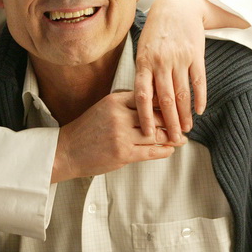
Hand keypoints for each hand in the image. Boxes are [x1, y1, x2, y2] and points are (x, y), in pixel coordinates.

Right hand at [52, 91, 177, 181]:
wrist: (66, 151)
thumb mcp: (104, 108)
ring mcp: (122, 135)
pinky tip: (170, 150)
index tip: (176, 106)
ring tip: (182, 138)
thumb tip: (152, 104)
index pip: (148, 98)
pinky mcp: (123, 153)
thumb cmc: (87, 130)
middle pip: (157, 115)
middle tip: (185, 124)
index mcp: (115, 100)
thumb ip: (126, 105)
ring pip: (157, 134)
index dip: (165, 103)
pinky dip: (164, 151)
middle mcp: (120, 115)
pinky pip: (152, 151)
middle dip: (173, 121)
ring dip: (173, 138)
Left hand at [135, 0, 207, 138]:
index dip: (145, 116)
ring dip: (185, 114)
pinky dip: (199, 98)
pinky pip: (198, 81)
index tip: (148, 134)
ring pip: (182, 93)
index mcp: (144, 62)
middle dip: (168, 123)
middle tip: (172, 140)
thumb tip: (142, 103)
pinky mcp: (195, 54)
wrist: (176, 5)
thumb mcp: (143, 50)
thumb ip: (144, 74)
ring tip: (186, 129)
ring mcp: (179, 58)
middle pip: (164, 99)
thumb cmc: (156, 32)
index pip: (142, 95)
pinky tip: (199, 111)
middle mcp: (160, 61)